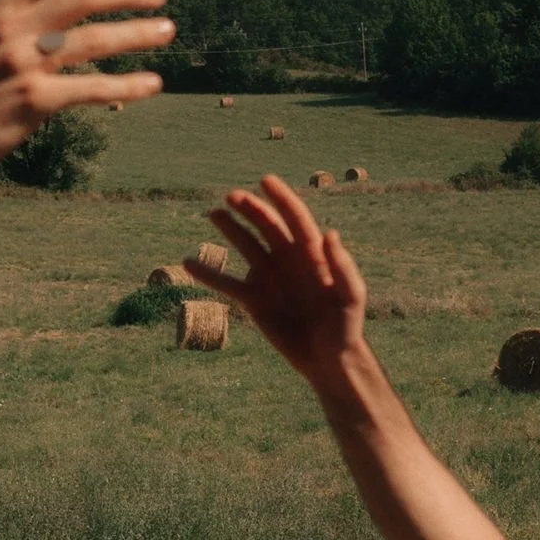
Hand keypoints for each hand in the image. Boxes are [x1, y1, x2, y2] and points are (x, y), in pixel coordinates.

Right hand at [0, 0, 173, 188]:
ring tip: (167, 31)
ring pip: (94, 39)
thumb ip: (17, 25)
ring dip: (137, 33)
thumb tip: (58, 13)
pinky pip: (92, 89)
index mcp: (0, 10)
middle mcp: (12, 30)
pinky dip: (127, 85)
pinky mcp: (33, 103)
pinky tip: (153, 84)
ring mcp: (23, 65)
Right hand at [184, 177, 367, 379]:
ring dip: (230, 229)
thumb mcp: (350, 297)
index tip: (266, 181)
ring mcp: (269, 278)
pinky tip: (188, 264)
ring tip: (213, 214)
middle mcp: (288, 260)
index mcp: (313, 254)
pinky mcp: (254, 300)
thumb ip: (342, 267)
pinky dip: (208, 275)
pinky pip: (228, 283)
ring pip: (246, 247)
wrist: (328, 359)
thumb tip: (329, 234)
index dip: (282, 199)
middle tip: (233, 196)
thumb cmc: (346, 327)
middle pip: (267, 227)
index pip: (295, 219)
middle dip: (251, 209)